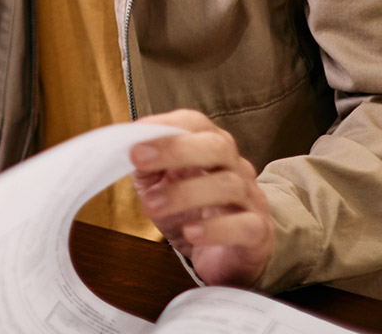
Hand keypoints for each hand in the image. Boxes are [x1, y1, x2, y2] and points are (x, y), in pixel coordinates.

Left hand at [130, 109, 275, 287]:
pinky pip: (244, 226)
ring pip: (228, 185)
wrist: (225, 256)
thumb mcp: (160, 186)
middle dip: (176, 149)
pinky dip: (215, 228)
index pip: (196, 124)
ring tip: (152, 205)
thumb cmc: (192, 213)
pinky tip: (191, 232)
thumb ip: (145, 167)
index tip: (136, 131)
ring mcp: (251, 198)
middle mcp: (236, 167)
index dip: (167, 124)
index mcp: (211, 149)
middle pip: (217, 146)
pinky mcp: (259, 233)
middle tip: (138, 158)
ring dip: (185, 192)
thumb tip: (122, 147)